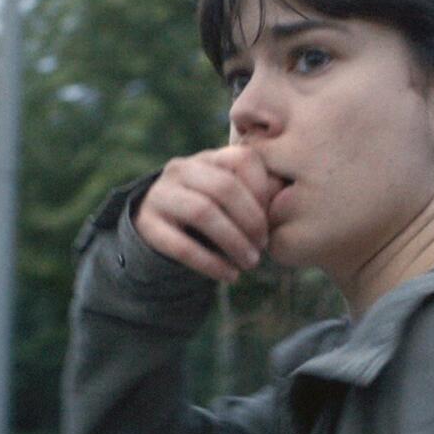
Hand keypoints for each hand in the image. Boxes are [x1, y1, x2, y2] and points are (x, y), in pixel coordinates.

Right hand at [134, 146, 280, 281]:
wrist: (159, 231)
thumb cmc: (211, 214)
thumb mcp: (232, 198)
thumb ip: (259, 194)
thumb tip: (286, 202)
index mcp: (208, 157)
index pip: (243, 159)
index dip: (263, 190)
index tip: (274, 219)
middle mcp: (181, 169)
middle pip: (224, 187)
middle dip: (251, 220)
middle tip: (264, 246)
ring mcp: (161, 195)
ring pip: (202, 212)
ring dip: (233, 241)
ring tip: (250, 263)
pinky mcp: (147, 224)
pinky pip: (181, 245)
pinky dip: (211, 264)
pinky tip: (229, 276)